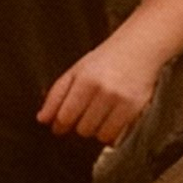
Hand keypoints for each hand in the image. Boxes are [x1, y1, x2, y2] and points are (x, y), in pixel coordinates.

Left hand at [37, 34, 162, 147]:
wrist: (140, 47)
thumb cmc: (104, 60)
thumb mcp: (76, 70)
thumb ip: (57, 95)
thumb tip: (42, 119)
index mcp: (84, 78)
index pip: (64, 117)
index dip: (59, 126)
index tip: (60, 126)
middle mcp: (102, 90)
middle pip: (81, 129)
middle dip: (79, 126)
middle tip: (84, 115)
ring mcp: (120, 100)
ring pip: (98, 135)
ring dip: (95, 131)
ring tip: (99, 116)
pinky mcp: (135, 108)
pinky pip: (116, 136)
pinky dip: (110, 134)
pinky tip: (111, 120)